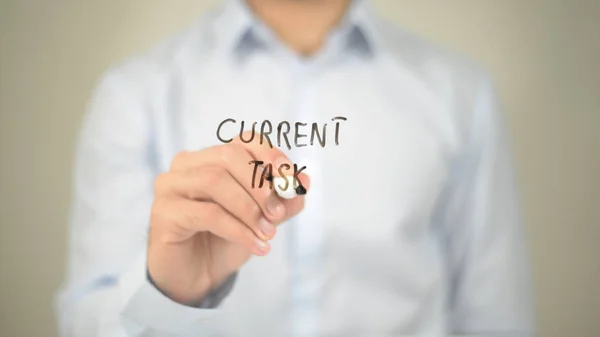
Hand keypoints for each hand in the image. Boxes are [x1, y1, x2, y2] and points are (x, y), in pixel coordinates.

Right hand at [147, 134, 308, 305]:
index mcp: (212, 156)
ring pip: (215, 181)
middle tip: (278, 214)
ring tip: (267, 233)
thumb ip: (282, 200)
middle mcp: (187, 164)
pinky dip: (237, 229)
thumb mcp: (263, 218)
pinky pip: (206, 213)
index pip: (245, 140)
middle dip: (260, 185)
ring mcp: (170, 185)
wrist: (197, 276)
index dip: (271, 156)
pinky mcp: (163, 211)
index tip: (290, 182)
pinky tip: (256, 246)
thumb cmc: (226, 239)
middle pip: (229, 156)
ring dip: (248, 209)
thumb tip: (304, 180)